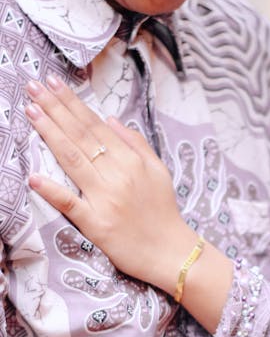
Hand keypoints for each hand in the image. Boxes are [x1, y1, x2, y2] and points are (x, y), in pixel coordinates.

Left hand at [25, 75, 196, 294]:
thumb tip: (111, 119)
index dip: (73, 104)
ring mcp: (105, 199)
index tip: (53, 84)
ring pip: (72, 160)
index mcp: (131, 161)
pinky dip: (52, 190)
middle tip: (34, 86)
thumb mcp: (159, 171)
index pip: (95, 126)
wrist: (171, 252)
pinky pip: (70, 204)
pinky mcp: (96, 224)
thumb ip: (136, 144)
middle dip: (55, 109)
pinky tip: (34, 177)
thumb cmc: (164, 212)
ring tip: (31, 111)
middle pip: (81, 136)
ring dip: (50, 134)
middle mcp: (117, 175)